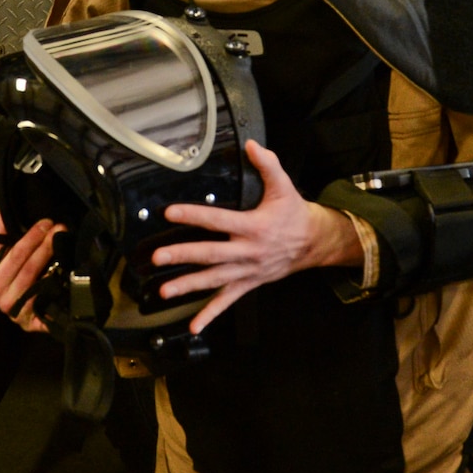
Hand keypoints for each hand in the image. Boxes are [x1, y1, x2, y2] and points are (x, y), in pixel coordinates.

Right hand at [0, 214, 62, 331]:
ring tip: (63, 243)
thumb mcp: (8, 257)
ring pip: (34, 281)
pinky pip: (45, 303)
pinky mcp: (31, 324)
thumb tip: (5, 208)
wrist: (27, 316)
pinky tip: (65, 273)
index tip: (46, 222)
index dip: (29, 236)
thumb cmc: (16, 281)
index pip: (9, 252)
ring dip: (49, 259)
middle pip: (23, 265)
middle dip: (41, 244)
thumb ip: (5, 235)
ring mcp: (14, 310)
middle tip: (59, 228)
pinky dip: (54, 287)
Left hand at [154, 141, 362, 332]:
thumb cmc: (294, 214)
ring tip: (164, 292)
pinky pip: (227, 301)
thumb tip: (252, 145)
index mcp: (254, 227)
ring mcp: (247, 271)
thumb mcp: (284, 186)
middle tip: (158, 258)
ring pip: (214, 281)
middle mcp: (248, 252)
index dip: (194, 215)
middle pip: (211, 254)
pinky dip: (211, 315)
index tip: (170, 212)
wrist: (314, 243)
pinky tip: (194, 326)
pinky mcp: (248, 283)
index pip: (219, 220)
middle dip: (183, 256)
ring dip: (188, 286)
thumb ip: (268, 164)